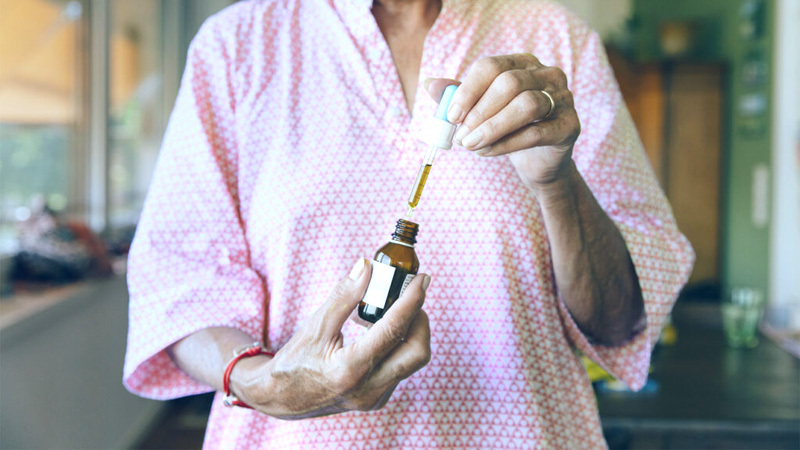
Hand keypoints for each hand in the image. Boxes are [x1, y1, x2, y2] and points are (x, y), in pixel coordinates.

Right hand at [234, 259, 431, 418]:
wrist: (282, 398)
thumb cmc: (295, 361)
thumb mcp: (315, 325)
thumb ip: (344, 295)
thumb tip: (367, 267)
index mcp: (350, 369)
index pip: (393, 330)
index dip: (412, 301)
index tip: (422, 279)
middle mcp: (368, 389)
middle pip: (417, 352)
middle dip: (420, 320)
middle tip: (411, 297)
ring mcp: (374, 398)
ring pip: (412, 362)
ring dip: (411, 332)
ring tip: (393, 311)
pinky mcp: (377, 400)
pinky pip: (401, 369)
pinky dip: (399, 345)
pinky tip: (383, 331)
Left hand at [425, 53, 580, 189]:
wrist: (538, 162)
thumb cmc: (507, 130)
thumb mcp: (480, 111)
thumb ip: (458, 96)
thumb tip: (429, 84)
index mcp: (523, 63)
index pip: (492, 66)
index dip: (468, 90)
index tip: (451, 116)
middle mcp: (547, 75)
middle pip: (510, 83)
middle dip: (479, 112)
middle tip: (461, 136)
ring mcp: (563, 99)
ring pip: (527, 105)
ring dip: (492, 128)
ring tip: (471, 145)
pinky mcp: (570, 126)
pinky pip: (536, 133)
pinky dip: (506, 144)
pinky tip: (487, 153)